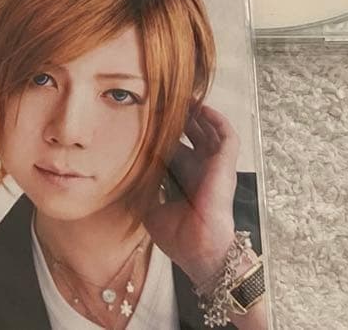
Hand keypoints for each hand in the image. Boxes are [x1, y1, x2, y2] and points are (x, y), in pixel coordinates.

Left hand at [142, 103, 239, 286]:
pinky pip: (227, 137)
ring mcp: (213, 166)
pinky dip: (217, 121)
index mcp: (183, 178)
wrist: (198, 250)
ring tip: (184, 97)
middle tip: (162, 100)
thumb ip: (140, 188)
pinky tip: (204, 108)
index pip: (173, 147)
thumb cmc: (178, 236)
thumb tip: (120, 174)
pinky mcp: (225, 166)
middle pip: (191, 134)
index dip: (161, 132)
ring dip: (198, 114)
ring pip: (210, 131)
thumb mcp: (150, 207)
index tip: (145, 116)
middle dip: (179, 117)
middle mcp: (199, 169)